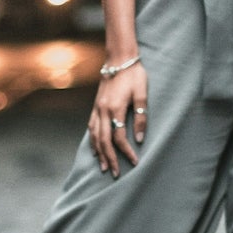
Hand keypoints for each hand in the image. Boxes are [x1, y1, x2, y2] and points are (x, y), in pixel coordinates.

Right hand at [88, 63, 147, 177]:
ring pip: (94, 136)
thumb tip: (140, 138)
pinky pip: (91, 128)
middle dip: (110, 158)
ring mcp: (97, 109)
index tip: (135, 161)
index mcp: (115, 108)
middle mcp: (103, 110)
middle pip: (103, 141)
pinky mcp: (95, 106)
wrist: (119, 59)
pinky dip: (92, 141)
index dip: (126, 151)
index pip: (119, 137)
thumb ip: (142, 116)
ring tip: (104, 167)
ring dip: (99, 153)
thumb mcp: (142, 94)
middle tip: (116, 174)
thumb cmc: (134, 75)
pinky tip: (95, 149)